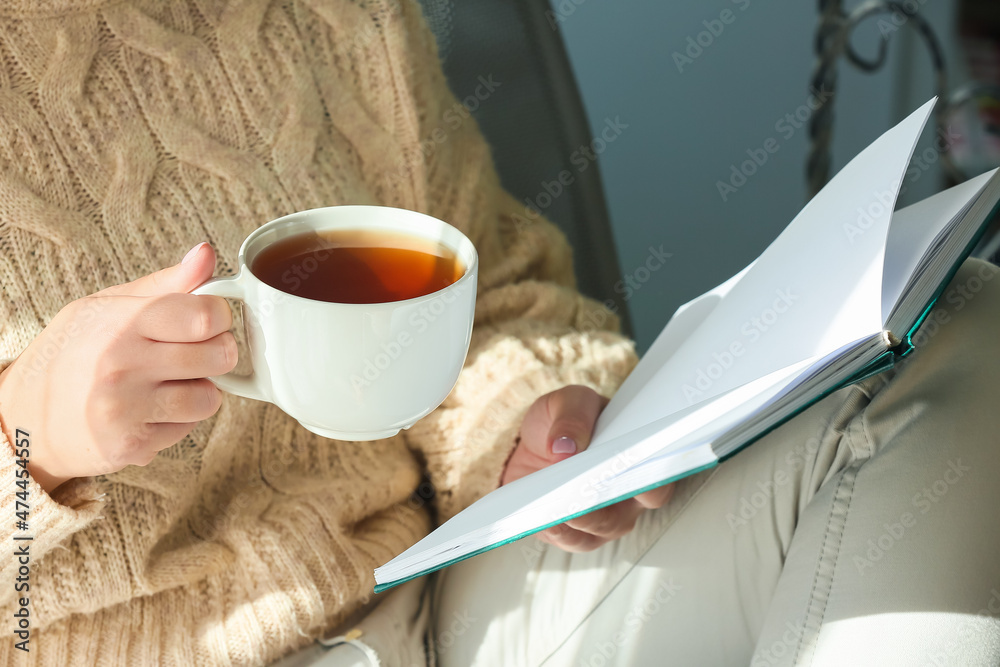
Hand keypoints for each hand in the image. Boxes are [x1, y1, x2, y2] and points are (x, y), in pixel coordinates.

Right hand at [0, 243, 236, 492]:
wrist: (23, 414)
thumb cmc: (72, 353)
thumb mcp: (108, 305)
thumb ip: (166, 284)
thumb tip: (206, 255)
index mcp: (123, 322)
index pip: (205, 316)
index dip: (220, 316)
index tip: (211, 320)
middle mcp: (123, 364)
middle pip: (219, 355)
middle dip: (219, 353)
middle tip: (199, 352)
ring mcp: (126, 408)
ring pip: (209, 397)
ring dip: (201, 390)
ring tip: (172, 383)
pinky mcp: (131, 445)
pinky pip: (189, 428)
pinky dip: (179, 419)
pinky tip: (152, 409)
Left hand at [502, 385, 675, 551]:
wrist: (535, 443)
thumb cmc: (566, 422)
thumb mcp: (569, 403)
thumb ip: (572, 416)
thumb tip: (565, 447)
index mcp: (638, 463)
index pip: (657, 482)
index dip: (648, 481)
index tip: (627, 471)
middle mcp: (627, 499)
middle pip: (623, 512)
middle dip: (602, 503)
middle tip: (581, 487)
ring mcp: (603, 521)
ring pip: (597, 529)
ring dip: (576, 518)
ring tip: (555, 503)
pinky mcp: (573, 532)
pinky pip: (569, 539)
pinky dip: (555, 529)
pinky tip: (541, 516)